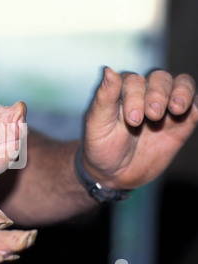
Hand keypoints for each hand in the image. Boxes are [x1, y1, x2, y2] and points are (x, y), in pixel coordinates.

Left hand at [83, 67, 197, 189]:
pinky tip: (194, 111)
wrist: (114, 174)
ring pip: (181, 85)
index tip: (132, 120)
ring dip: (182, 93)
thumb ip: (104, 98)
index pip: (134, 80)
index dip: (135, 96)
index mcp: (121, 91)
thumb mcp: (97, 125)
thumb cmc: (100, 147)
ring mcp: (164, 107)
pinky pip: (196, 107)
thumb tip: (108, 69)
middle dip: (158, 94)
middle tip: (152, 116)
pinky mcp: (181, 123)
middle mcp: (144, 94)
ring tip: (176, 109)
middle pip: (159, 78)